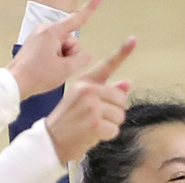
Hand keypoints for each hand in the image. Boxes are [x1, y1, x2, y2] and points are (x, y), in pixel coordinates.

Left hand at [8, 0, 99, 98]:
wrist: (14, 83)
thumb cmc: (37, 75)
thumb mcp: (66, 70)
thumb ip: (81, 59)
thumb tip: (87, 54)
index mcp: (52, 32)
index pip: (77, 19)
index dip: (89, 9)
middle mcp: (44, 29)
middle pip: (70, 38)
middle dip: (69, 53)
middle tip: (58, 66)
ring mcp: (39, 35)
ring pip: (62, 44)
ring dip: (61, 57)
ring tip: (49, 68)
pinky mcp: (35, 43)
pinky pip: (53, 47)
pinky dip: (54, 57)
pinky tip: (45, 67)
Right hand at [45, 36, 134, 162]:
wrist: (51, 140)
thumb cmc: (68, 121)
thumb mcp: (83, 101)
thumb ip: (107, 91)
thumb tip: (128, 83)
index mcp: (85, 83)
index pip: (107, 66)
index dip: (123, 52)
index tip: (133, 39)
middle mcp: (88, 91)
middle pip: (122, 99)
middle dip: (115, 112)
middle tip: (97, 119)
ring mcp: (92, 106)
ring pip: (120, 116)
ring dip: (111, 125)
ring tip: (93, 127)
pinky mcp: (95, 123)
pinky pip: (115, 130)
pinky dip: (107, 136)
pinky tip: (92, 135)